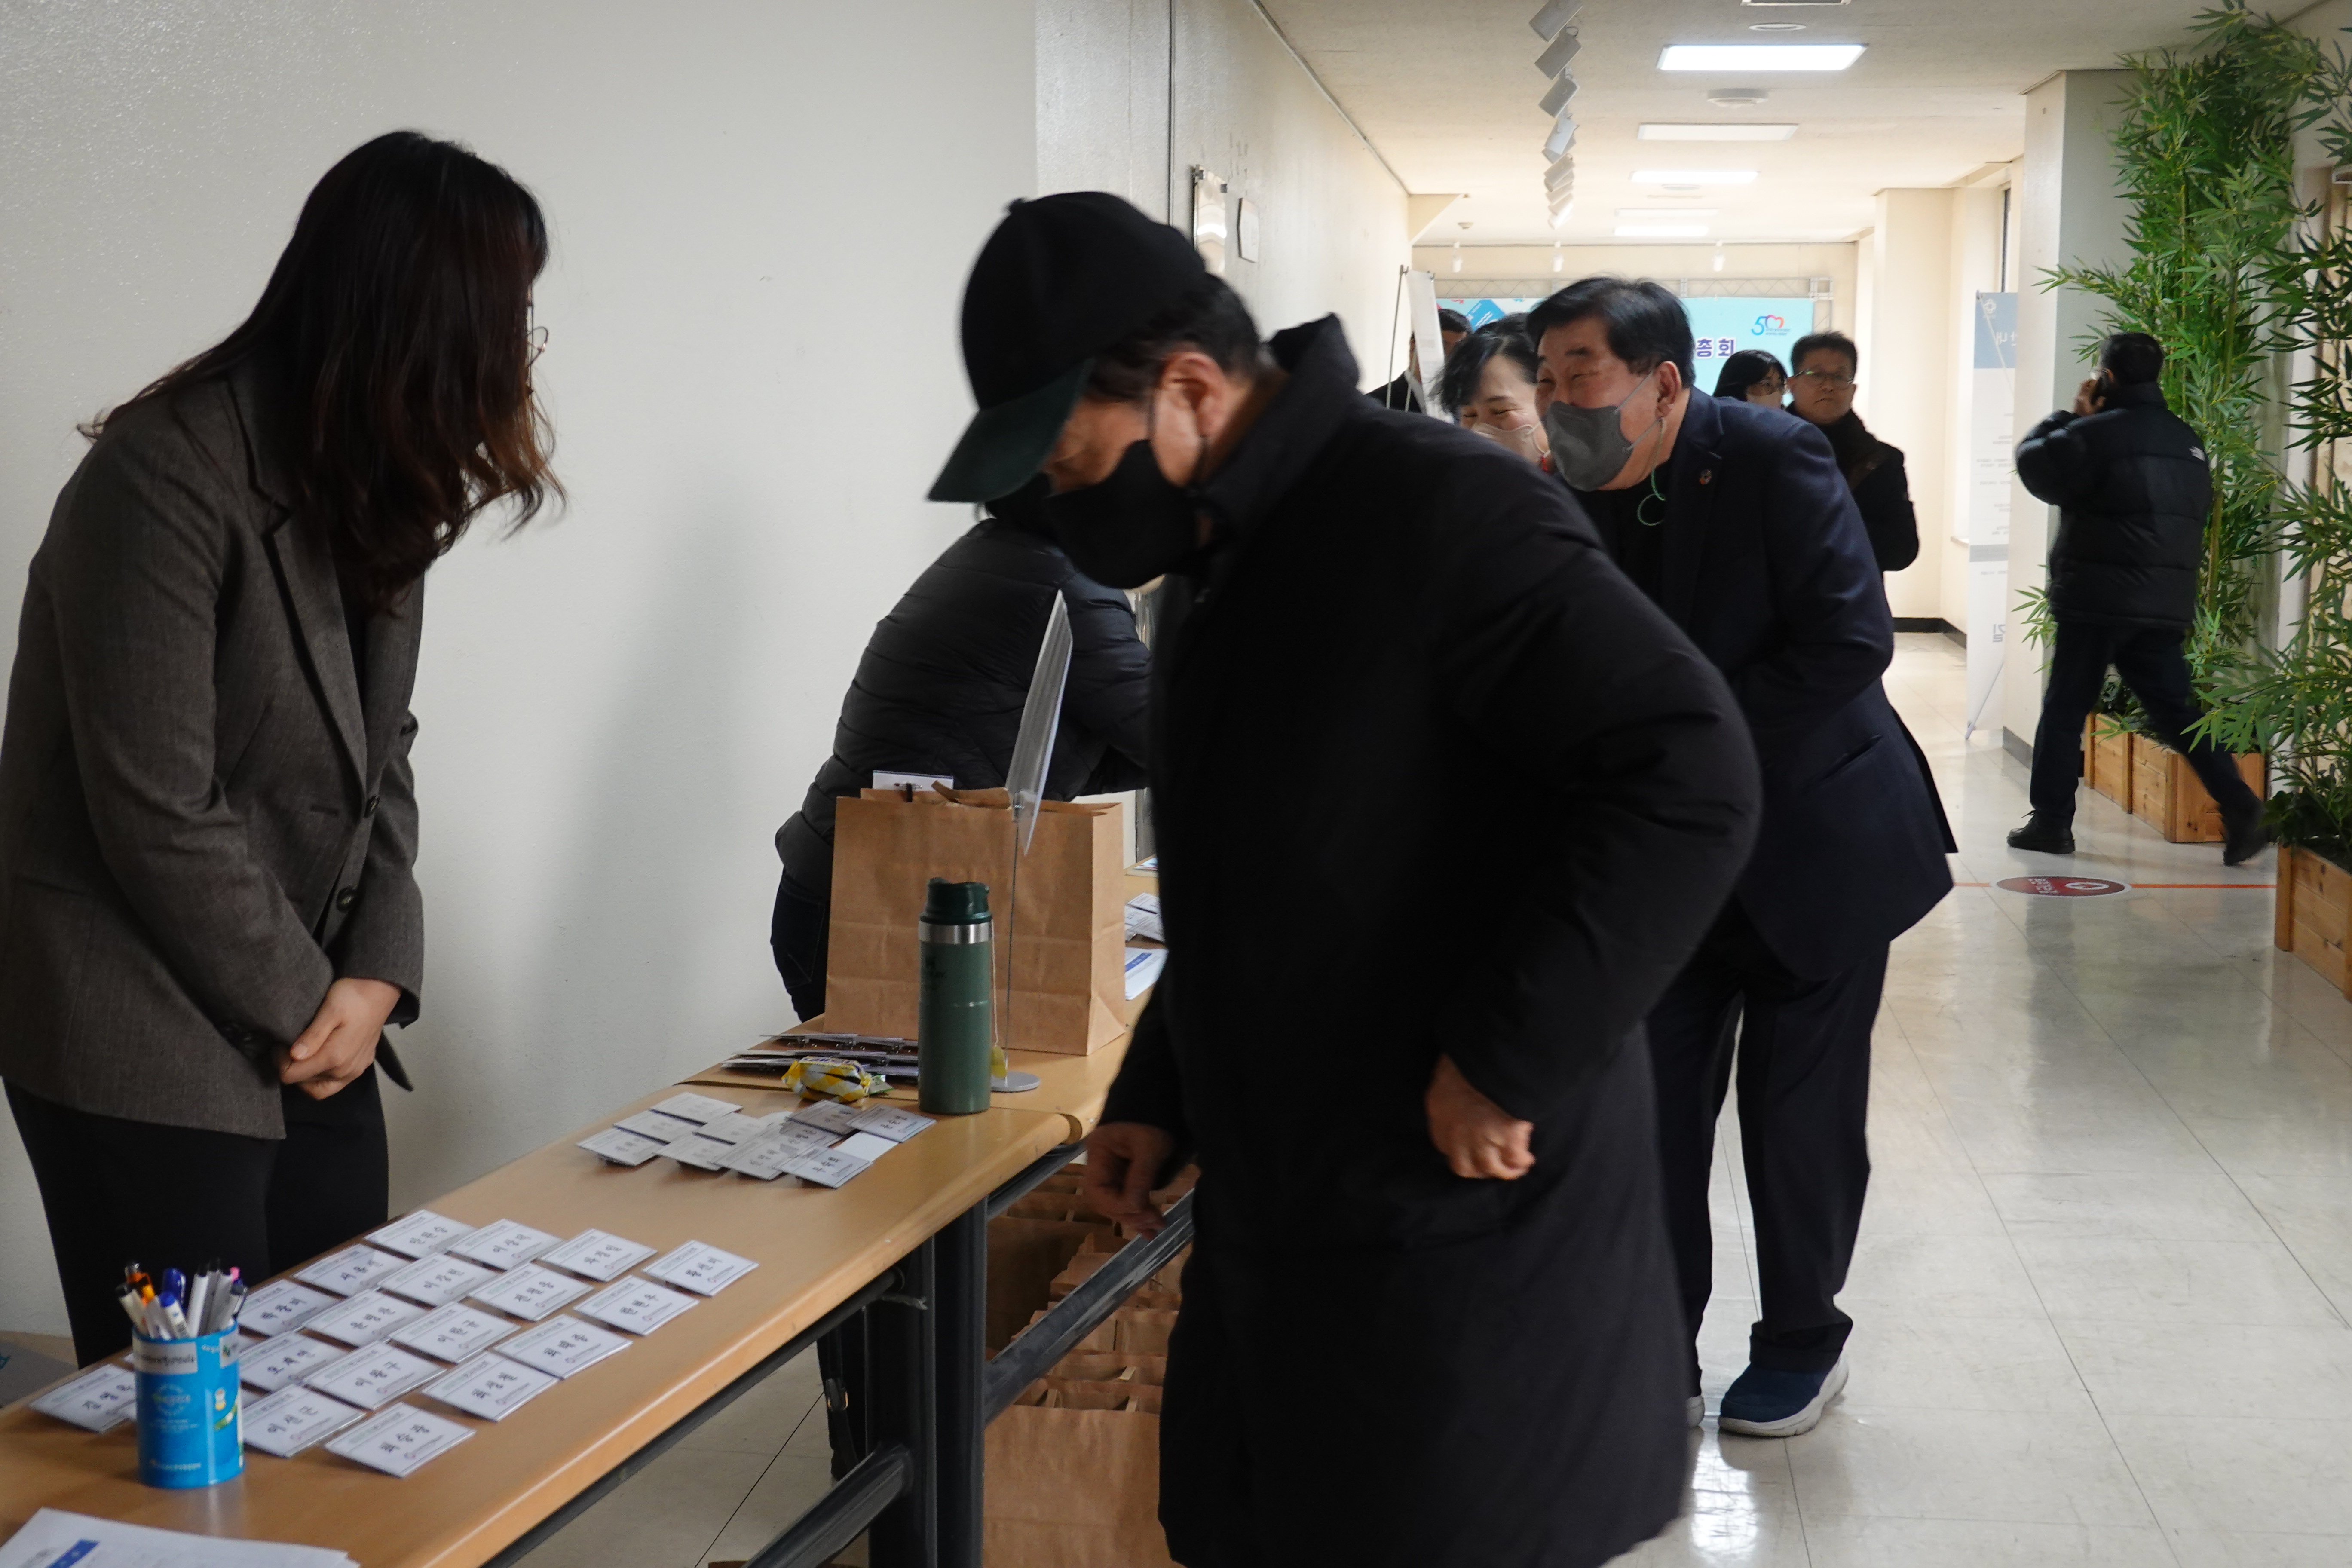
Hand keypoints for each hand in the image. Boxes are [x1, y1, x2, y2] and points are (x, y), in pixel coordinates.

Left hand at [278, 977, 400, 1099]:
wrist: (380, 990)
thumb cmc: (353, 996)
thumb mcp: (329, 1010)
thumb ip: (313, 1036)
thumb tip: (294, 1056)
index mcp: (334, 1057)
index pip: (291, 1076)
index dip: (279, 1061)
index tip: (281, 1042)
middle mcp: (345, 1070)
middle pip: (303, 1083)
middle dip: (292, 1066)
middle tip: (290, 1044)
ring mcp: (355, 1071)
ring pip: (319, 1087)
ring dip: (306, 1074)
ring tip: (304, 1051)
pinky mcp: (361, 1067)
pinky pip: (335, 1082)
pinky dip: (321, 1074)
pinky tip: (320, 1054)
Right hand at [1082, 1121, 1177, 1235]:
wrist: (1160, 1098)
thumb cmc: (1153, 1119)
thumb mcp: (1150, 1147)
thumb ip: (1140, 1177)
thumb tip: (1134, 1208)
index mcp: (1098, 1153)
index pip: (1098, 1189)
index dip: (1118, 1205)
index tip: (1143, 1211)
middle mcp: (1100, 1163)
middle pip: (1106, 1199)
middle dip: (1129, 1214)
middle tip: (1154, 1225)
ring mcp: (1112, 1169)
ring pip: (1117, 1201)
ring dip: (1136, 1216)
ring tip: (1156, 1228)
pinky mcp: (1125, 1173)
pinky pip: (1127, 1196)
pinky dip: (1138, 1210)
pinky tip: (1150, 1225)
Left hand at [1426, 1055, 1534, 1180]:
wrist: (1495, 1051)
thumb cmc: (1472, 1049)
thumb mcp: (1451, 1065)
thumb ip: (1452, 1082)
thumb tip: (1460, 1086)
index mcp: (1439, 1109)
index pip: (1442, 1144)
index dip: (1458, 1150)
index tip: (1470, 1149)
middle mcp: (1456, 1130)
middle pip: (1463, 1166)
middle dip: (1479, 1169)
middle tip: (1492, 1166)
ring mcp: (1482, 1137)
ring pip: (1490, 1168)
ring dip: (1504, 1171)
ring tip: (1515, 1167)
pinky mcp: (1508, 1137)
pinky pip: (1515, 1159)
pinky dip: (1521, 1162)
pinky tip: (1526, 1158)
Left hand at [2073, 376, 2105, 416]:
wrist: (2075, 420)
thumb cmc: (2085, 416)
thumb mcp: (2094, 411)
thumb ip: (2099, 403)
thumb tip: (2103, 397)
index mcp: (2085, 397)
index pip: (2091, 387)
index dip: (2095, 382)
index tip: (2099, 378)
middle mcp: (2080, 395)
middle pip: (2083, 384)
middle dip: (2089, 381)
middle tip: (2095, 380)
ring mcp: (2076, 397)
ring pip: (2081, 387)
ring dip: (2086, 384)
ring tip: (2092, 384)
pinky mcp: (2075, 399)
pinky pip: (2079, 390)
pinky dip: (2084, 388)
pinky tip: (2088, 391)